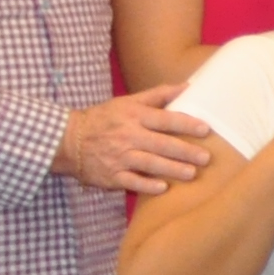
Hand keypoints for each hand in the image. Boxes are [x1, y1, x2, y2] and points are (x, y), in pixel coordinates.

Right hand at [53, 87, 216, 191]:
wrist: (68, 140)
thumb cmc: (104, 119)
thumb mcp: (128, 102)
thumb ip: (158, 95)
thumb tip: (188, 86)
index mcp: (134, 117)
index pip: (165, 119)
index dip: (186, 124)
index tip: (206, 130)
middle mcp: (128, 136)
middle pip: (161, 144)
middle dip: (185, 151)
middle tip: (206, 158)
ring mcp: (119, 157)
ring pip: (149, 164)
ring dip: (172, 169)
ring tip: (192, 174)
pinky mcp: (111, 176)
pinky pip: (131, 181)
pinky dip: (146, 185)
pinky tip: (163, 188)